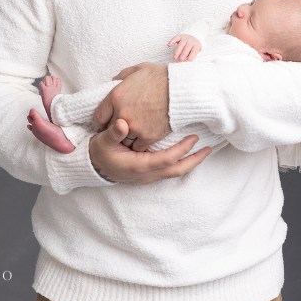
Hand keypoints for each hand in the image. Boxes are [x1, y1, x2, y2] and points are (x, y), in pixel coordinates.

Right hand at [89, 118, 210, 183]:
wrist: (92, 167)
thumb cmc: (99, 152)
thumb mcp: (103, 141)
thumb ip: (113, 132)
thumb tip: (123, 124)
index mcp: (138, 166)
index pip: (167, 160)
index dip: (182, 149)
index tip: (194, 137)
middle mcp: (146, 174)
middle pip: (177, 171)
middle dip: (194, 160)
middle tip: (209, 148)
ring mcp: (148, 177)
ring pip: (175, 173)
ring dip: (190, 162)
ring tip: (204, 151)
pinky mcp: (148, 175)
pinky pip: (170, 171)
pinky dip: (182, 163)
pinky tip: (188, 154)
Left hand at [93, 63, 169, 149]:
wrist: (184, 89)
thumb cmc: (163, 77)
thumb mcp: (139, 69)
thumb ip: (122, 76)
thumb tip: (113, 81)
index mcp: (116, 97)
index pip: (99, 117)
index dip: (102, 121)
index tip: (107, 122)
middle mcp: (122, 114)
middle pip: (110, 130)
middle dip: (115, 130)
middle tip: (121, 129)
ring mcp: (135, 127)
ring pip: (124, 140)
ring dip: (128, 138)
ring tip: (134, 134)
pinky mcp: (148, 136)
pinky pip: (138, 146)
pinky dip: (141, 143)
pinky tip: (145, 138)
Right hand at [168, 34, 201, 61]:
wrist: (193, 37)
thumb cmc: (194, 47)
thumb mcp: (196, 51)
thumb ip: (192, 55)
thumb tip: (186, 62)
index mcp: (196, 45)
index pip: (194, 51)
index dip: (191, 56)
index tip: (187, 61)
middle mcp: (191, 41)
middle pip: (187, 48)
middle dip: (183, 55)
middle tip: (180, 60)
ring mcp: (185, 38)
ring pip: (181, 44)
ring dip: (177, 51)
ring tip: (174, 57)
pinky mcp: (179, 36)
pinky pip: (175, 38)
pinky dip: (171, 41)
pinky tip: (168, 45)